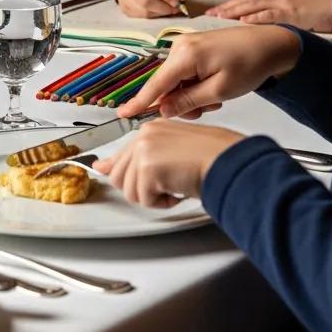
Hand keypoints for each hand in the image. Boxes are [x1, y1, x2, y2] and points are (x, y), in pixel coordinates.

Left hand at [95, 119, 244, 206]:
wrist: (228, 161)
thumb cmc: (213, 157)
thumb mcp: (173, 154)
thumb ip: (140, 159)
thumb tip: (103, 167)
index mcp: (152, 129)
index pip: (122, 152)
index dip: (115, 167)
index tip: (104, 168)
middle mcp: (145, 135)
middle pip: (120, 175)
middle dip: (140, 188)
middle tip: (165, 187)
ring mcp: (144, 150)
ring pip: (129, 190)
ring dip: (153, 197)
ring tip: (175, 186)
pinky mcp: (147, 167)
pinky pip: (144, 199)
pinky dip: (162, 203)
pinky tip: (178, 190)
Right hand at [114, 0, 188, 17]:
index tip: (177, 1)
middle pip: (145, 0)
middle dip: (163, 7)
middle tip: (174, 8)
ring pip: (143, 10)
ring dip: (159, 13)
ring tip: (168, 9)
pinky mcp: (122, 7)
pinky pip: (139, 16)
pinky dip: (152, 16)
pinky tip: (158, 10)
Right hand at [117, 24, 300, 119]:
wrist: (272, 44)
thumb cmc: (251, 65)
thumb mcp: (220, 90)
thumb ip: (188, 102)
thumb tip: (163, 110)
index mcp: (184, 56)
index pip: (155, 85)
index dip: (139, 102)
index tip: (123, 113)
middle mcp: (179, 46)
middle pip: (165, 85)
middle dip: (181, 101)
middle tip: (207, 108)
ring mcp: (186, 44)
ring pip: (176, 81)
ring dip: (191, 94)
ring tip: (216, 96)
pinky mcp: (193, 46)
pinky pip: (184, 72)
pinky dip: (195, 84)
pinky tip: (214, 86)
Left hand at [205, 0, 331, 31]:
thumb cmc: (312, 8)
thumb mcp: (287, 5)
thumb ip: (269, 10)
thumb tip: (249, 21)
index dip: (228, 4)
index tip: (213, 11)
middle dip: (226, 7)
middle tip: (209, 15)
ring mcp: (283, 1)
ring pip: (253, 5)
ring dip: (235, 11)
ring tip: (220, 17)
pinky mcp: (291, 11)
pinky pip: (270, 14)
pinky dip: (256, 17)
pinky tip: (244, 21)